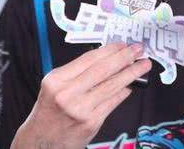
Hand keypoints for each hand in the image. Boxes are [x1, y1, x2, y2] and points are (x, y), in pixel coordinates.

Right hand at [11, 43, 150, 148]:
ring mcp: (80, 109)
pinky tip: (130, 86)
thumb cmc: (49, 111)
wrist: (41, 141)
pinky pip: (112, 102)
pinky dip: (123, 92)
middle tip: (138, 50)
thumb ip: (77, 73)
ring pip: (111, 85)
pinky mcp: (91, 123)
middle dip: (124, 58)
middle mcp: (67, 94)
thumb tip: (108, 59)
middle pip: (102, 70)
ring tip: (142, 65)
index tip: (122, 45)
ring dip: (131, 73)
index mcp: (57, 80)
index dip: (109, 50)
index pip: (89, 59)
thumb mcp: (54, 86)